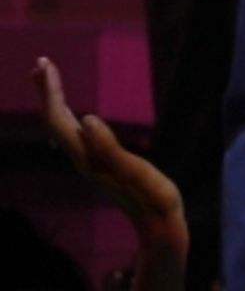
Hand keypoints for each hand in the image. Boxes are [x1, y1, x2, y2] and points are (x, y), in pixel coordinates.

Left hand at [33, 57, 187, 290]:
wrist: (158, 227)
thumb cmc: (153, 198)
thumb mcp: (136, 173)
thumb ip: (110, 149)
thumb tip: (86, 119)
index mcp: (89, 157)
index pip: (60, 120)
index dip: (51, 93)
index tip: (44, 64)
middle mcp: (84, 158)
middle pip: (57, 122)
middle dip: (48, 92)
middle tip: (40, 63)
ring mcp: (92, 162)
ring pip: (64, 127)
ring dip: (56, 101)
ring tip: (50, 80)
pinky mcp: (101, 163)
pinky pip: (76, 133)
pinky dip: (70, 115)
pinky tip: (74, 113)